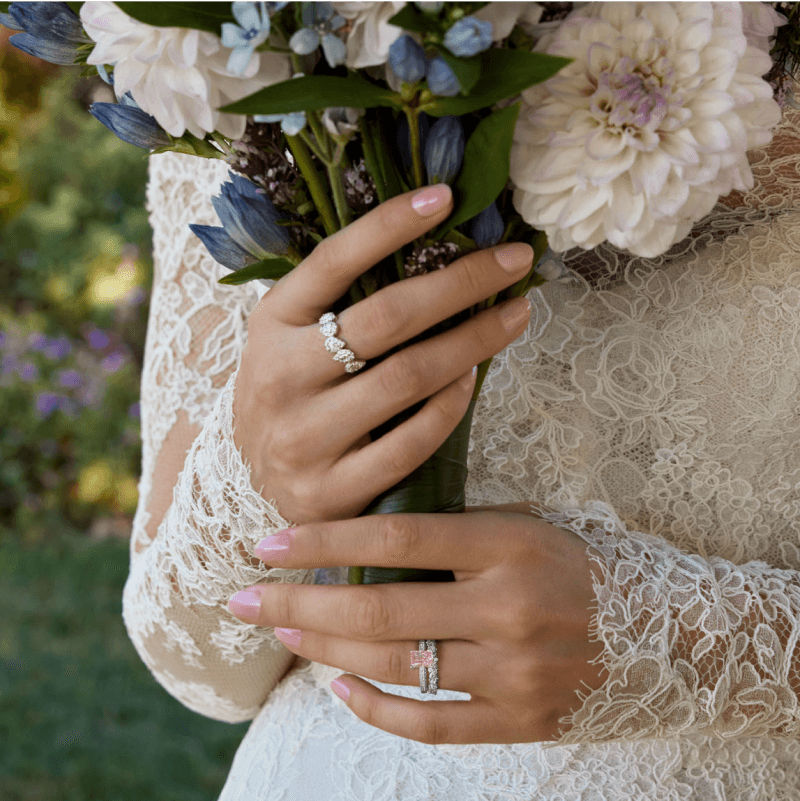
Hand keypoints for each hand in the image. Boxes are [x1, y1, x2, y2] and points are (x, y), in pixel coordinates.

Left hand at [227, 502, 607, 743]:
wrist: (671, 633)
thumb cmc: (584, 565)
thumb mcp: (526, 526)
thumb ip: (455, 535)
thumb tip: (364, 544)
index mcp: (509, 542)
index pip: (396, 535)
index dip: (325, 539)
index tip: (268, 543)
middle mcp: (509, 606)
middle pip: (380, 604)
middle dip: (299, 601)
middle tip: (241, 598)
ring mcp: (516, 672)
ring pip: (395, 663)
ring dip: (325, 647)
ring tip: (279, 630)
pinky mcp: (523, 721)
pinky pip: (434, 722)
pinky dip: (378, 707)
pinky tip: (338, 685)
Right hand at [233, 183, 533, 523]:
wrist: (253, 480)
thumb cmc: (292, 393)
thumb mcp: (295, 336)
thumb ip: (342, 302)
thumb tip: (438, 252)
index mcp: (272, 324)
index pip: (332, 262)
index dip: (389, 225)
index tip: (446, 196)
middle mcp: (282, 377)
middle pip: (386, 319)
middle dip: (462, 283)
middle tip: (514, 261)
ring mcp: (305, 438)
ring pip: (408, 378)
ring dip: (473, 342)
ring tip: (513, 316)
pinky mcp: (331, 490)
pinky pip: (411, 442)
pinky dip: (452, 405)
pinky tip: (472, 379)